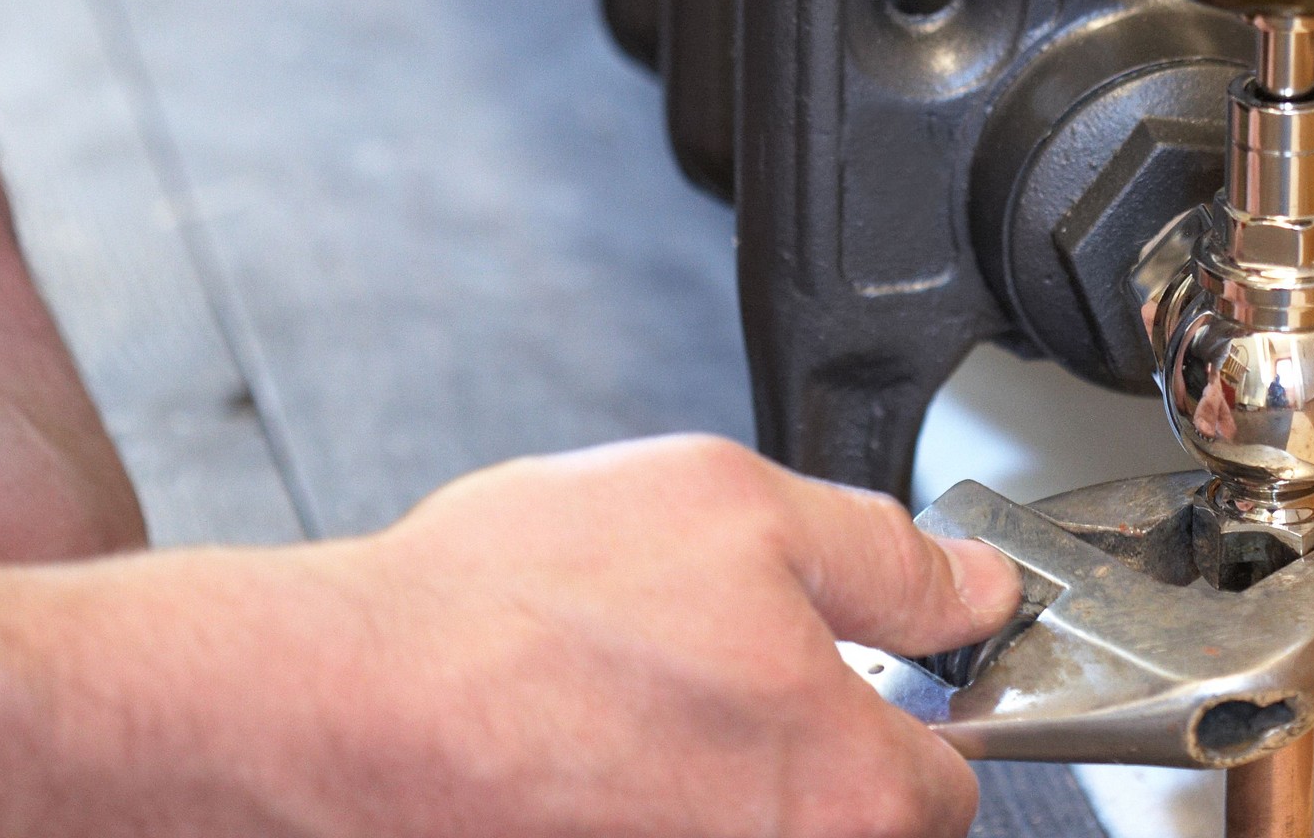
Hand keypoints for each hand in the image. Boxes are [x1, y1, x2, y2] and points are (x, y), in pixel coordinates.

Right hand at [0, 435, 1021, 836]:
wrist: (339, 702)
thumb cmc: (518, 613)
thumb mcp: (739, 508)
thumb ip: (889, 557)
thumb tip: (974, 587)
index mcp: (849, 795)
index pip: (954, 783)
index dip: (916, 701)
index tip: (873, 662)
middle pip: (860, 823)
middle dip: (818, 741)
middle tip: (722, 659)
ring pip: (758, 823)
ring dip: (723, 766)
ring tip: (637, 691)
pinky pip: (675, 824)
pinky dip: (651, 788)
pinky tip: (590, 732)